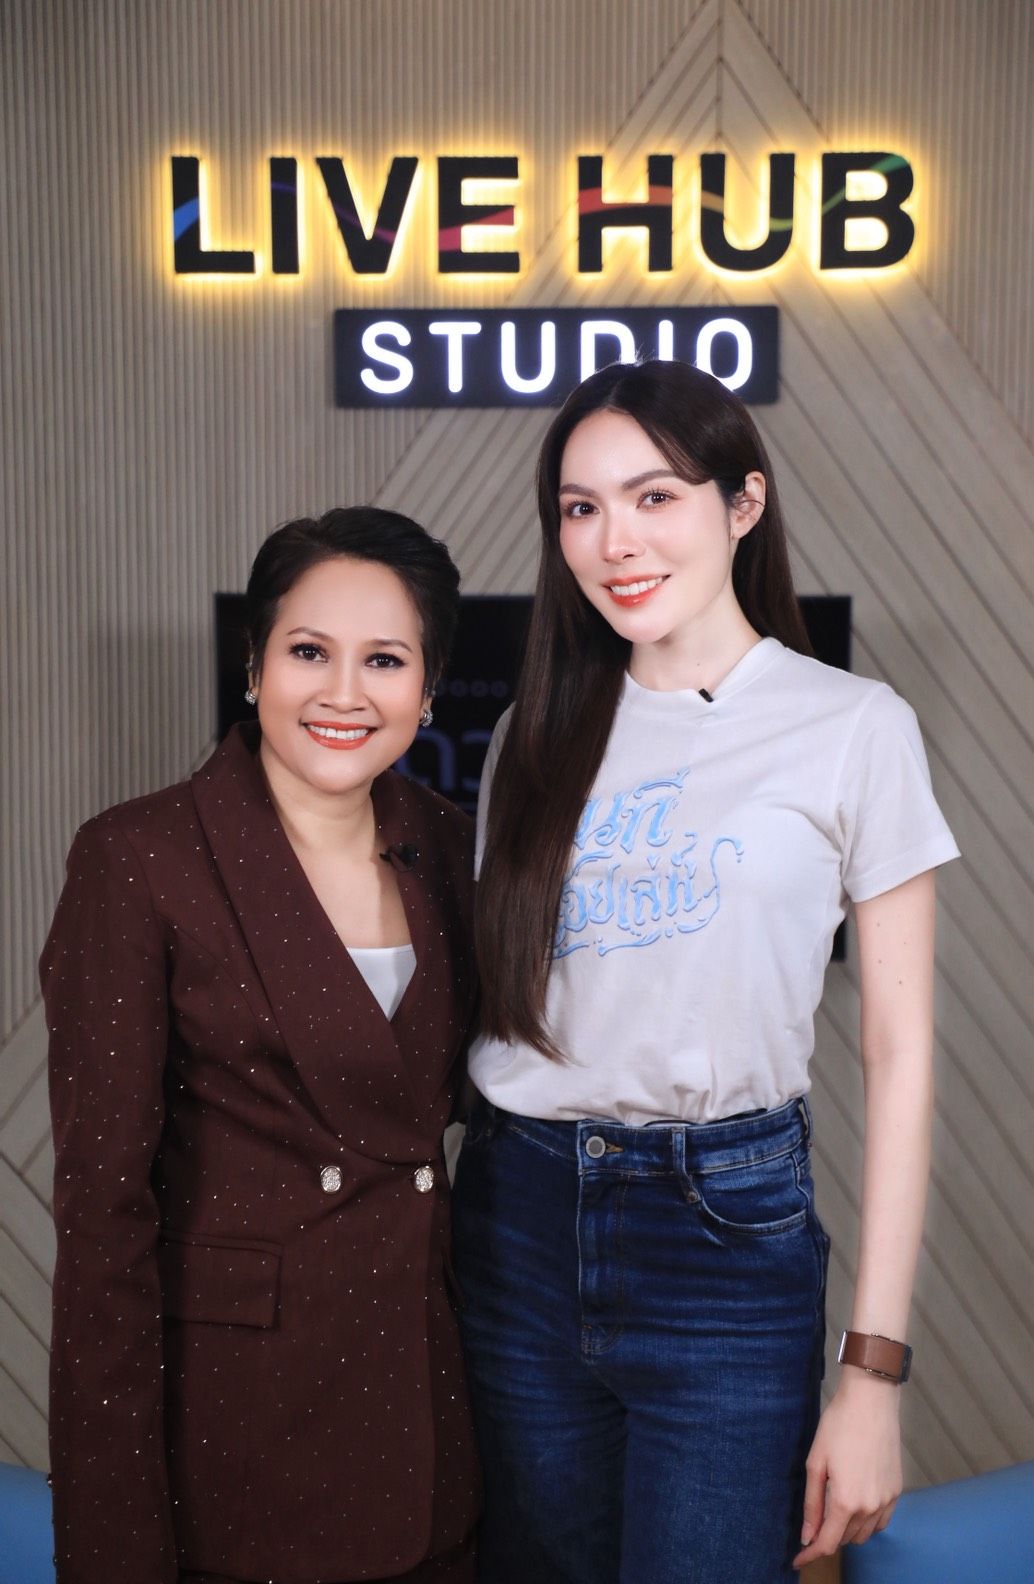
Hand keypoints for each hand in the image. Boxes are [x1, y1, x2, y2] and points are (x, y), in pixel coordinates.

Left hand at [793, 1370, 902, 1568]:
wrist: (871, 1402)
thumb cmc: (839, 1426)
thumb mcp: (816, 1463)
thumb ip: (812, 1504)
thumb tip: (807, 1536)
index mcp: (845, 1501)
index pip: (827, 1543)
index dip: (810, 1555)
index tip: (798, 1560)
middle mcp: (869, 1507)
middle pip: (845, 1540)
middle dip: (827, 1537)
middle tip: (813, 1524)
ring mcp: (886, 1500)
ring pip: (864, 1533)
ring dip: (847, 1530)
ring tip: (833, 1511)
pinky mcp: (897, 1491)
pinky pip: (881, 1521)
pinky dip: (867, 1523)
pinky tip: (855, 1508)